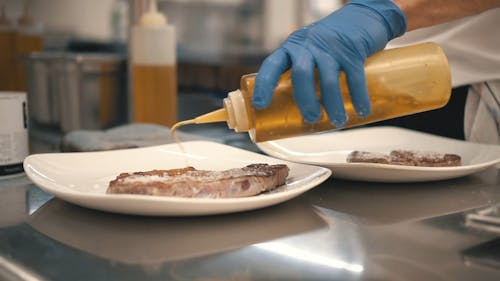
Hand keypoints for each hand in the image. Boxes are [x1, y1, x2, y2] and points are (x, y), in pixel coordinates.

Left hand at [252, 0, 406, 126]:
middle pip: (301, 75)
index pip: (272, 65)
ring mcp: (331, 46)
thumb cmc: (332, 42)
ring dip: (333, 105)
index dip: (264, 85)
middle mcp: (309, 45)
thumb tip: (299, 110)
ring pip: (328, 80)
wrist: (364, 15)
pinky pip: (354, 77)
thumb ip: (303, 72)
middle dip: (305, 101)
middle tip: (311, 118)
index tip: (260, 105)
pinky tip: (362, 111)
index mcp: (292, 47)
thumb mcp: (310, 50)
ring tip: (337, 122)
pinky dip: (359, 97)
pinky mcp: (353, 50)